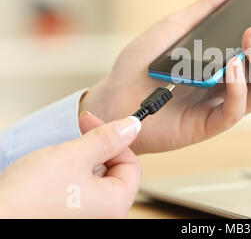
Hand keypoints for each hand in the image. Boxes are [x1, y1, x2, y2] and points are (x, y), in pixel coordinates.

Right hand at [0, 113, 140, 217]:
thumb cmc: (28, 196)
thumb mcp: (74, 156)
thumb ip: (107, 139)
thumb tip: (132, 127)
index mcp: (116, 205)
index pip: (132, 164)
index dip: (114, 139)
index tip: (92, 122)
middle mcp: (106, 215)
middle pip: (115, 171)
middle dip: (98, 149)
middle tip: (77, 134)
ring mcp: (87, 217)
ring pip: (96, 179)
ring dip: (83, 160)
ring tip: (60, 156)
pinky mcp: (70, 216)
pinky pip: (81, 190)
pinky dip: (72, 174)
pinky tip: (53, 171)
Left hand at [80, 0, 250, 153]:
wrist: (114, 97)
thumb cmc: (143, 64)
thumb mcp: (175, 27)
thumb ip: (207, 9)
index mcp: (234, 58)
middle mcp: (238, 81)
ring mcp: (227, 103)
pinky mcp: (212, 124)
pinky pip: (237, 108)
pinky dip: (239, 86)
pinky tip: (231, 66)